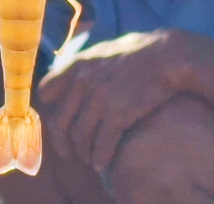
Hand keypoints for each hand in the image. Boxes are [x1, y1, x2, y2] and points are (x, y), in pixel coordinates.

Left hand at [38, 29, 206, 170]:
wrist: (167, 56)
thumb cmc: (138, 52)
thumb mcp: (103, 50)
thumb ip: (83, 64)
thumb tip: (70, 76)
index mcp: (76, 65)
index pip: (46, 92)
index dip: (49, 109)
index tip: (57, 122)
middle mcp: (82, 84)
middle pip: (61, 123)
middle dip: (63, 143)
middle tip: (69, 152)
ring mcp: (99, 101)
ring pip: (80, 138)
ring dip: (83, 153)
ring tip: (90, 158)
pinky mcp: (117, 116)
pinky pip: (101, 146)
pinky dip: (100, 158)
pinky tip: (102, 164)